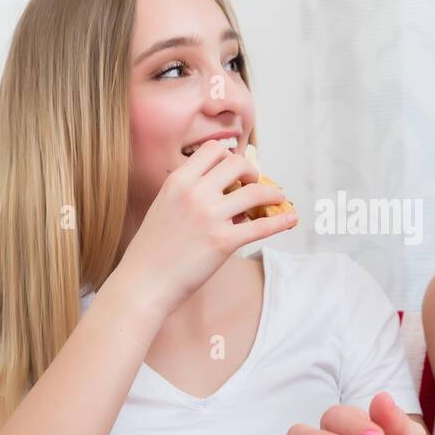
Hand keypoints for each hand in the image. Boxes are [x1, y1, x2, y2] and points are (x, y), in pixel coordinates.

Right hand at [117, 139, 294, 320]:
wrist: (142, 283)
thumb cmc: (152, 251)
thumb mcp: (164, 208)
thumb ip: (189, 194)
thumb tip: (225, 193)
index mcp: (177, 181)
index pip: (213, 150)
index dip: (229, 156)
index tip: (236, 170)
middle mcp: (194, 193)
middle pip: (237, 164)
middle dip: (252, 172)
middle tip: (256, 184)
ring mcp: (209, 216)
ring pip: (254, 192)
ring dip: (272, 194)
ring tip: (278, 199)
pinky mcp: (223, 241)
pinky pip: (261, 226)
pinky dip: (281, 221)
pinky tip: (292, 219)